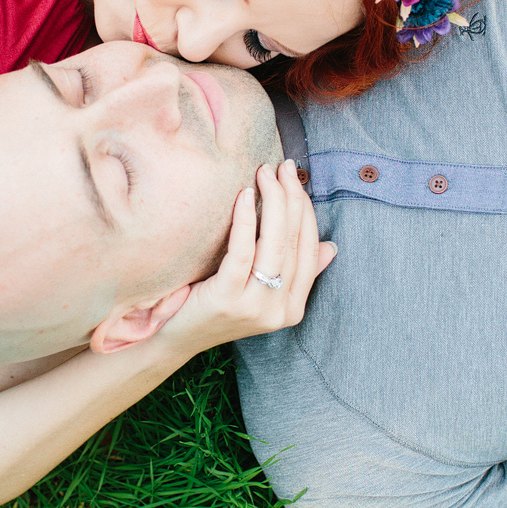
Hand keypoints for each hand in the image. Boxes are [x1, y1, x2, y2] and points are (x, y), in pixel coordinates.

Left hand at [151, 160, 335, 356]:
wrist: (176, 339)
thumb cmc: (215, 308)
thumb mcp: (260, 292)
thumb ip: (294, 272)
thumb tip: (330, 247)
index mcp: (293, 308)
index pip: (310, 250)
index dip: (306, 211)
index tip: (296, 180)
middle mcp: (280, 310)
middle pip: (295, 243)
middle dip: (291, 197)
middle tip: (282, 168)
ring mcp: (256, 307)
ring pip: (275, 244)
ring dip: (273, 201)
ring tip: (265, 173)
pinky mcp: (228, 299)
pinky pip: (243, 251)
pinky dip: (247, 219)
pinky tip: (245, 195)